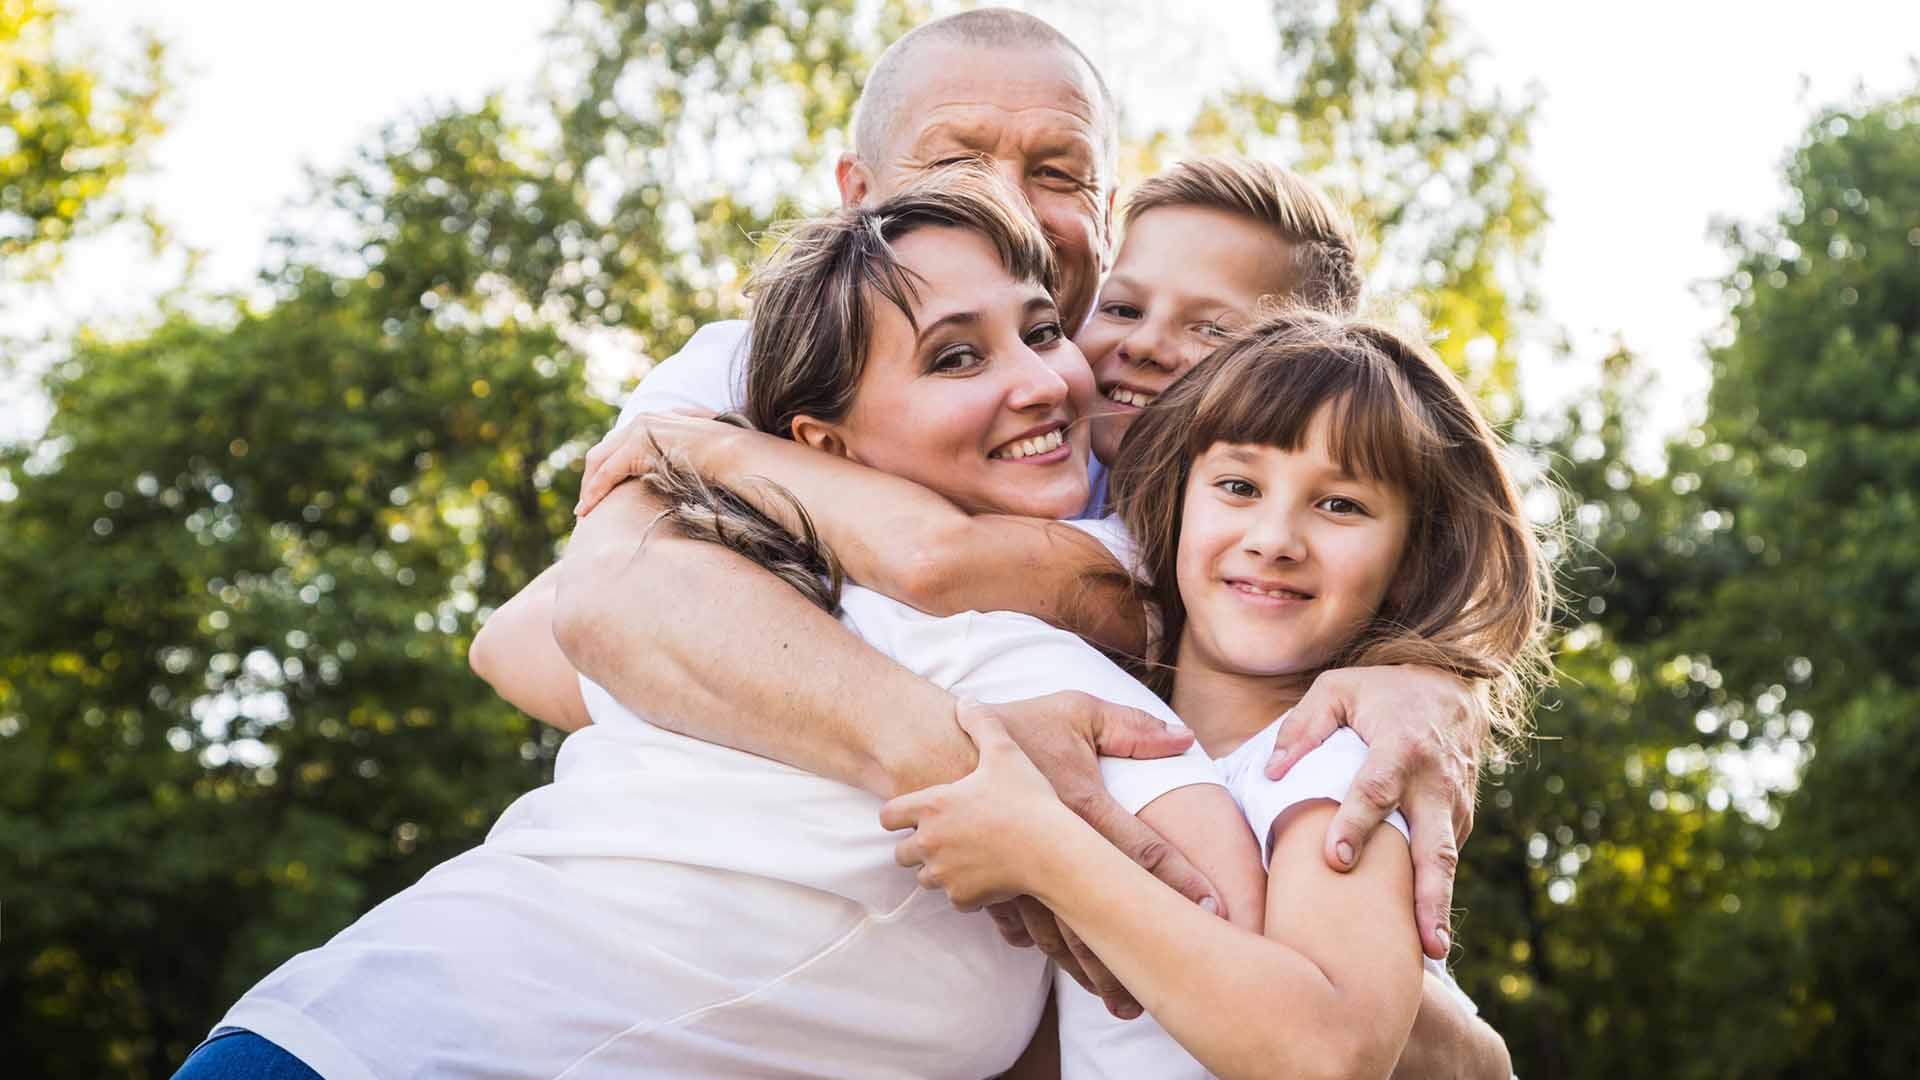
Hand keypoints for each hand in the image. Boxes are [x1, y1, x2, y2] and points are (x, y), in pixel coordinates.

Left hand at [573, 408, 724, 516]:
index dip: (606, 470)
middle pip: (603, 451)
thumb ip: (676, 460)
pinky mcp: (639, 443)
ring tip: (584, 512)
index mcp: (656, 420)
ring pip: (600, 460)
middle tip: (585, 507)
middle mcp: (644, 419)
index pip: (620, 445)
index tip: (600, 494)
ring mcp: (640, 428)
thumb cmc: (724, 460)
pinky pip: (609, 470)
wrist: (736, 453)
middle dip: (591, 479)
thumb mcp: (694, 457)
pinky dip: (596, 490)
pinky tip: (591, 508)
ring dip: (589, 487)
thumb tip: (674, 478)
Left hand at [883, 704, 1076, 905]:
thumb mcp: (1005, 752)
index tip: (916, 813)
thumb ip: (981, 724)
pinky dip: (965, 890)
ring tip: (967, 855)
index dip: (899, 814)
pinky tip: (986, 874)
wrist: (1052, 850)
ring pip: (926, 878)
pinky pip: (954, 898)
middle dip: (918, 846)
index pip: (887, 816)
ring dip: (940, 869)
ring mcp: (944, 874)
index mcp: (930, 808)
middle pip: (901, 853)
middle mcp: (929, 843)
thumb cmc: (1027, 799)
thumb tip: (966, 701)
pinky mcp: (964, 898)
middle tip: (947, 835)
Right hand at [902, 694, 1225, 1019]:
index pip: (1139, 849)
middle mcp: (1050, 847)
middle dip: (1128, 957)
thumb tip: (1184, 738)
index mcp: (1079, 807)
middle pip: (1097, 912)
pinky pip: (1015, 923)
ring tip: (1115, 1001)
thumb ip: (1130, 727)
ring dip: (1085, 968)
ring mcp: (1015, 870)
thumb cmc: (1015, 725)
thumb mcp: (1075, 711)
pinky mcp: (988, 881)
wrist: (932, 746)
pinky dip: (1036, 944)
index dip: (1178, 878)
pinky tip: (1059, 963)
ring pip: (1054, 932)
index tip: (1210, 907)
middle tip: (1157, 992)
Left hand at [1264, 665, 1482, 960]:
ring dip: (1438, 905)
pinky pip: (1445, 858)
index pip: (1375, 791)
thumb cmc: (1381, 692)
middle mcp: (1435, 781)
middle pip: (1432, 845)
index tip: (1337, 860)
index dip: (1355, 825)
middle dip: (1428, 894)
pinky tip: (1421, 930)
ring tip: (1430, 951)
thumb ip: (1303, 727)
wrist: (1451, 686)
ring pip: (1446, 860)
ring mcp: (1455, 804)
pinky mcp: (1461, 819)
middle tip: (1424, 942)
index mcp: (1401, 745)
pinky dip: (1434, 892)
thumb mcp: (1336, 689)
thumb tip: (1272, 773)